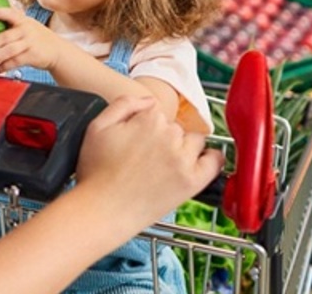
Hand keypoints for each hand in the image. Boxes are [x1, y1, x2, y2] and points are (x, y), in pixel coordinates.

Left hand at [0, 7, 65, 74]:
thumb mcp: (28, 24)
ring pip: (8, 52)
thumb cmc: (37, 36)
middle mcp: (26, 30)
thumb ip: (12, 21)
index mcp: (23, 20)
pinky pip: (14, 62)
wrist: (57, 50)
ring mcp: (29, 43)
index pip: (9, 13)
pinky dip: (3, 67)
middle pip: (4, 37)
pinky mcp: (32, 56)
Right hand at [74, 96, 223, 231]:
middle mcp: (169, 136)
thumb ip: (123, 103)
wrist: (102, 210)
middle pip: (176, 127)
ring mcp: (183, 159)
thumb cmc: (96, 172)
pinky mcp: (192, 181)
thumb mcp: (97, 126)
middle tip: (147, 156)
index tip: (138, 139)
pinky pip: (214, 161)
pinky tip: (200, 162)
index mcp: (148, 120)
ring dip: (184, 147)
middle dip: (164, 137)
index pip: (157, 112)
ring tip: (166, 163)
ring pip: (194, 141)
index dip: (145, 124)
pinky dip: (211, 159)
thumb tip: (148, 101)